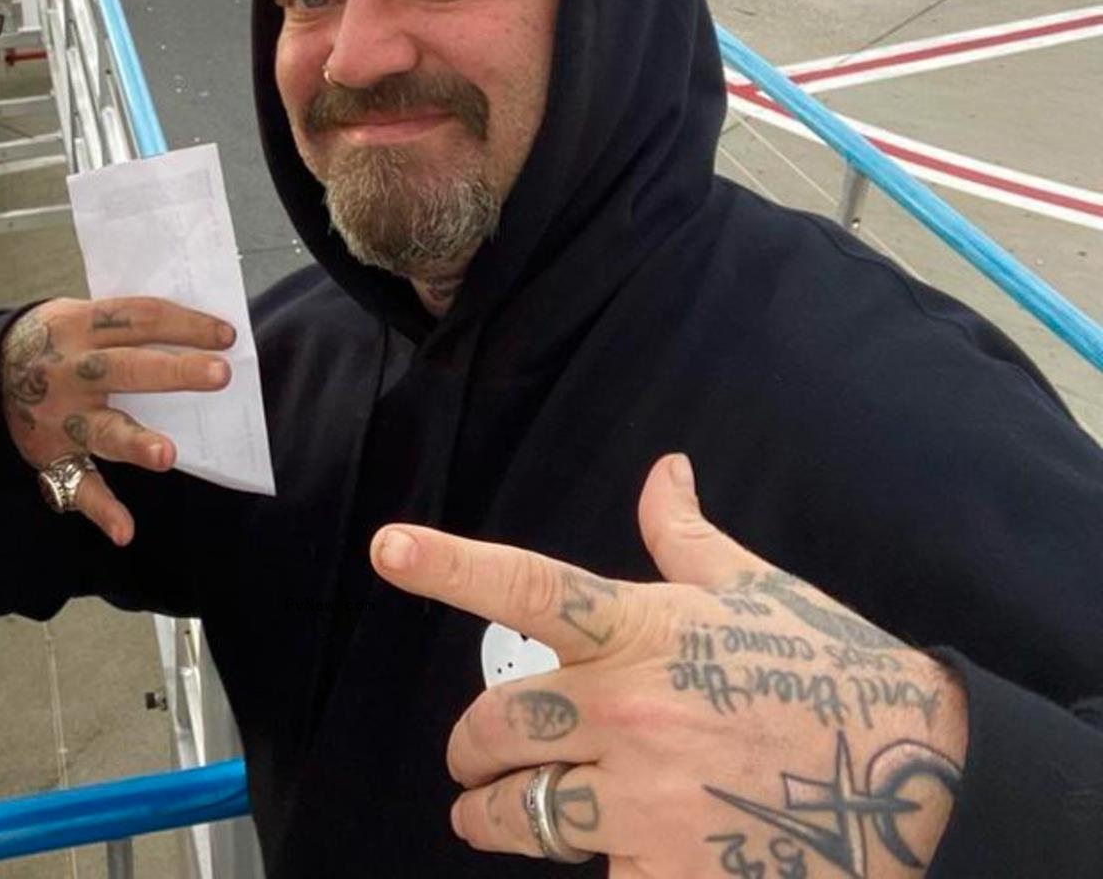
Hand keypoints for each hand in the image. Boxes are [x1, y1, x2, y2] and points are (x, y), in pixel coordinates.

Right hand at [0, 297, 233, 545]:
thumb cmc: (53, 341)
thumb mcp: (76, 315)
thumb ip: (123, 324)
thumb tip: (194, 334)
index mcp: (78, 326)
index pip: (139, 318)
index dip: (184, 324)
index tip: (227, 335)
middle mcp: (69, 370)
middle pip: (126, 368)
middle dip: (173, 371)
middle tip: (219, 374)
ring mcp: (61, 416)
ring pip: (102, 429)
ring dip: (135, 443)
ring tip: (166, 455)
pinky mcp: (52, 455)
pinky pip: (76, 485)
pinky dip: (101, 510)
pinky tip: (125, 531)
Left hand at [372, 454, 967, 876]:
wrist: (922, 778)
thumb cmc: (835, 673)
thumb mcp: (758, 591)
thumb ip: (685, 535)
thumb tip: (663, 470)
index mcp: (641, 630)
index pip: (526, 586)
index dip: (448, 564)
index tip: (386, 547)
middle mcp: (627, 710)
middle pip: (493, 725)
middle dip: (473, 747)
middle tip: (476, 758)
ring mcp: (643, 798)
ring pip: (517, 812)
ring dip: (493, 816)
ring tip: (490, 817)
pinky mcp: (666, 872)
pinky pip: (589, 874)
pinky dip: (591, 867)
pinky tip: (613, 855)